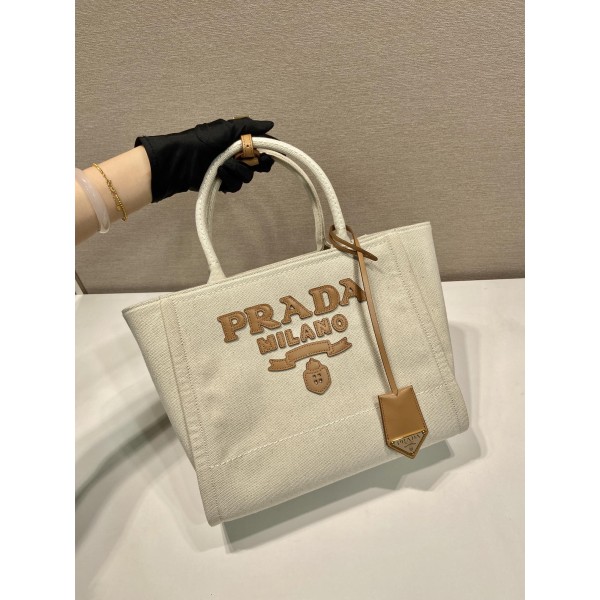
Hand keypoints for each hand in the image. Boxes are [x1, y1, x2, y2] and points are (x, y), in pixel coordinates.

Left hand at [134, 117, 274, 201]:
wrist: (182, 160)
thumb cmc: (202, 140)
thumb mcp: (226, 129)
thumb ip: (249, 127)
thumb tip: (271, 124)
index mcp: (239, 141)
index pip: (260, 147)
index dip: (268, 151)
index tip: (270, 154)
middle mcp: (237, 156)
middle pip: (258, 165)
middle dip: (256, 164)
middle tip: (253, 161)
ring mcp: (231, 171)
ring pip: (248, 177)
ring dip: (237, 170)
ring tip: (223, 165)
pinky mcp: (224, 183)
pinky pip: (236, 186)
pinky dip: (228, 179)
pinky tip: (219, 174)